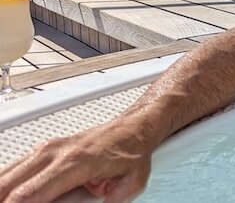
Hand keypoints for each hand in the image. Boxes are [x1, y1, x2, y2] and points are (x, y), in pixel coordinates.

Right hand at [0, 121, 152, 201]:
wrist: (132, 128)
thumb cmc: (130, 152)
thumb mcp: (131, 183)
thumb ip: (113, 201)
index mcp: (74, 163)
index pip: (29, 194)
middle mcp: (54, 153)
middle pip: (6, 184)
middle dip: (3, 201)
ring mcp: (44, 149)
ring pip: (5, 174)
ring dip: (3, 192)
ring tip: (10, 202)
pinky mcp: (40, 150)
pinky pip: (12, 169)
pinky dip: (6, 184)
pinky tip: (10, 195)